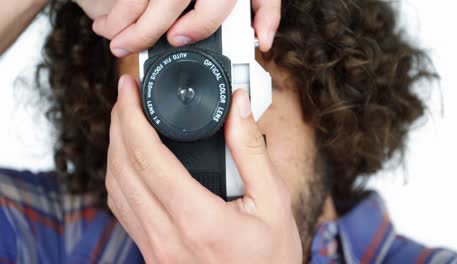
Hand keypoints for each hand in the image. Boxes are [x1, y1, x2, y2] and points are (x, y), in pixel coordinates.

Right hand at [74, 0, 280, 56]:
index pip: (213, 4)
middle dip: (142, 29)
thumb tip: (262, 42)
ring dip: (121, 13)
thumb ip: (264, 8)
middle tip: (122, 47)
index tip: (177, 40)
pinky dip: (118, 0)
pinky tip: (110, 14)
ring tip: (109, 33)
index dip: (196, 25)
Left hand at [105, 75, 301, 262]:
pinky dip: (120, 176)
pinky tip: (133, 160)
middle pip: (123, 168)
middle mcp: (167, 236)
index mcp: (199, 220)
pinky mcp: (152, 253)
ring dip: (116, 148)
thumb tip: (237, 105)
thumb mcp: (274, 202)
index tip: (130, 89)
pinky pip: (123, 208)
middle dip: (118, 123)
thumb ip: (251, 149)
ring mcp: (154, 248)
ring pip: (115, 188)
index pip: (148, 157)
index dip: (131, 116)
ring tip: (128, 121)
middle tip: (126, 97)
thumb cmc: (271, 259)